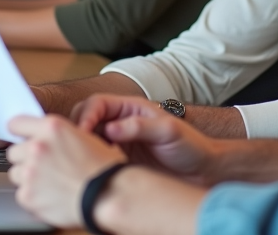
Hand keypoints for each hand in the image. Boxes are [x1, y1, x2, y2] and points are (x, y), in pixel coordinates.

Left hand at [6, 114, 126, 228]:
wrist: (107, 194)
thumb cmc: (103, 168)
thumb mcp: (84, 137)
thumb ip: (58, 136)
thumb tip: (43, 138)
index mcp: (52, 128)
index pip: (16, 124)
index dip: (20, 132)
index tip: (21, 138)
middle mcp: (38, 147)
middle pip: (13, 151)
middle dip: (25, 158)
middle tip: (43, 165)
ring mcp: (31, 172)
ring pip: (15, 173)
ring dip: (28, 177)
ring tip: (49, 182)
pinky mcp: (28, 195)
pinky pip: (21, 193)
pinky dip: (33, 196)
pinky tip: (50, 195)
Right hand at [72, 95, 221, 183]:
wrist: (202, 172)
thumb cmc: (190, 146)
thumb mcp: (168, 131)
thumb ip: (139, 126)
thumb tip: (110, 129)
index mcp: (131, 108)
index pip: (97, 103)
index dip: (86, 115)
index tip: (82, 132)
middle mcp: (120, 123)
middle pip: (85, 119)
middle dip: (75, 130)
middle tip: (75, 149)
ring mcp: (118, 143)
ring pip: (86, 140)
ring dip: (80, 148)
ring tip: (84, 162)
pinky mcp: (118, 162)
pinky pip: (95, 160)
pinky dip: (89, 164)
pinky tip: (94, 174)